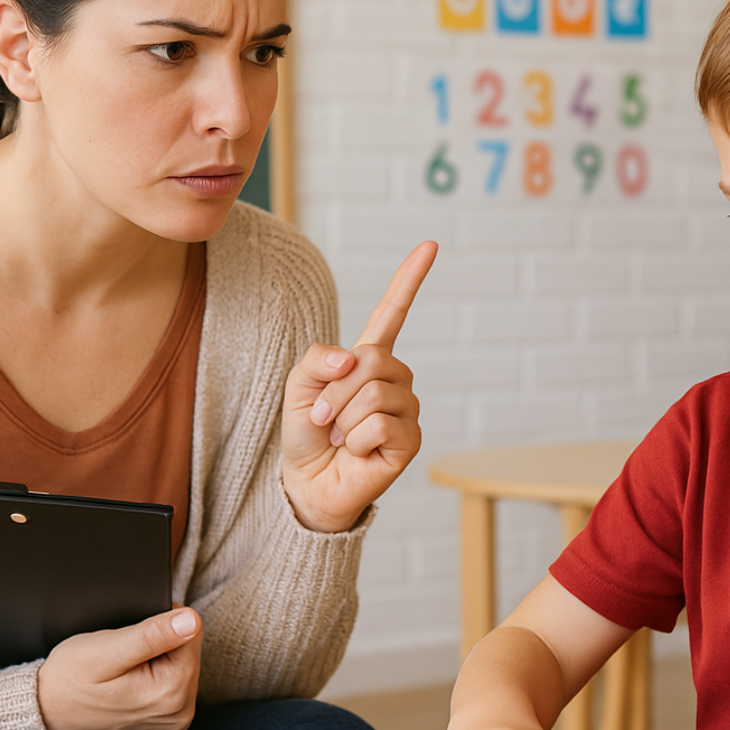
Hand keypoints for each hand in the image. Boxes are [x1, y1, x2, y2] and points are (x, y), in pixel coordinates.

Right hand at [36, 607, 201, 729]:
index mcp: (171, 693)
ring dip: (157, 662)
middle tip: (121, 656)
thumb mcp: (105, 650)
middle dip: (158, 645)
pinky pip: (173, 688)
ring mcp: (174, 724)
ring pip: (181, 667)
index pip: (190, 632)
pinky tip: (129, 685)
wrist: (44, 715)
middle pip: (188, 651)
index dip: (160, 623)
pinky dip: (154, 679)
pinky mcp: (167, 727)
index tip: (130, 637)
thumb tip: (191, 620)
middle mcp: (180, 714)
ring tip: (122, 672)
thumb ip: (151, 635)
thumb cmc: (68, 682)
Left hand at [280, 241, 436, 532]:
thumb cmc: (307, 434)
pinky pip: (379, 423)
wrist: (307, 483)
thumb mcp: (299, 385)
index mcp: (369, 358)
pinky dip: (355, 440)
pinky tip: (355, 451)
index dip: (410, 278)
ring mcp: (406, 408)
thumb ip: (318, 358)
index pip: (393, 312)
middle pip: (372, 359)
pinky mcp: (411, 439)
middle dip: (336, 391)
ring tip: (339, 437)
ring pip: (374, 393)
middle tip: (324, 418)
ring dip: (343, 419)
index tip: (430, 245)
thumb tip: (354, 358)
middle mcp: (395, 378)